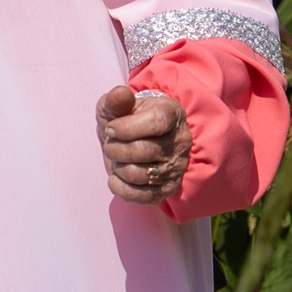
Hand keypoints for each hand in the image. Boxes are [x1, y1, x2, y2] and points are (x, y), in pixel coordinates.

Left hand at [98, 84, 189, 204]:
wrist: (135, 138)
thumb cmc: (125, 118)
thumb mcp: (117, 105)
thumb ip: (116, 99)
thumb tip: (120, 94)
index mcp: (171, 114)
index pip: (156, 123)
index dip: (126, 128)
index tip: (111, 128)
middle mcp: (180, 142)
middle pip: (143, 151)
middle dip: (116, 148)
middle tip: (111, 143)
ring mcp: (176, 167)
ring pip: (140, 174)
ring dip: (118, 168)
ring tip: (117, 159)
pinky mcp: (168, 188)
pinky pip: (145, 197)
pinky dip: (122, 190)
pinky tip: (115, 178)